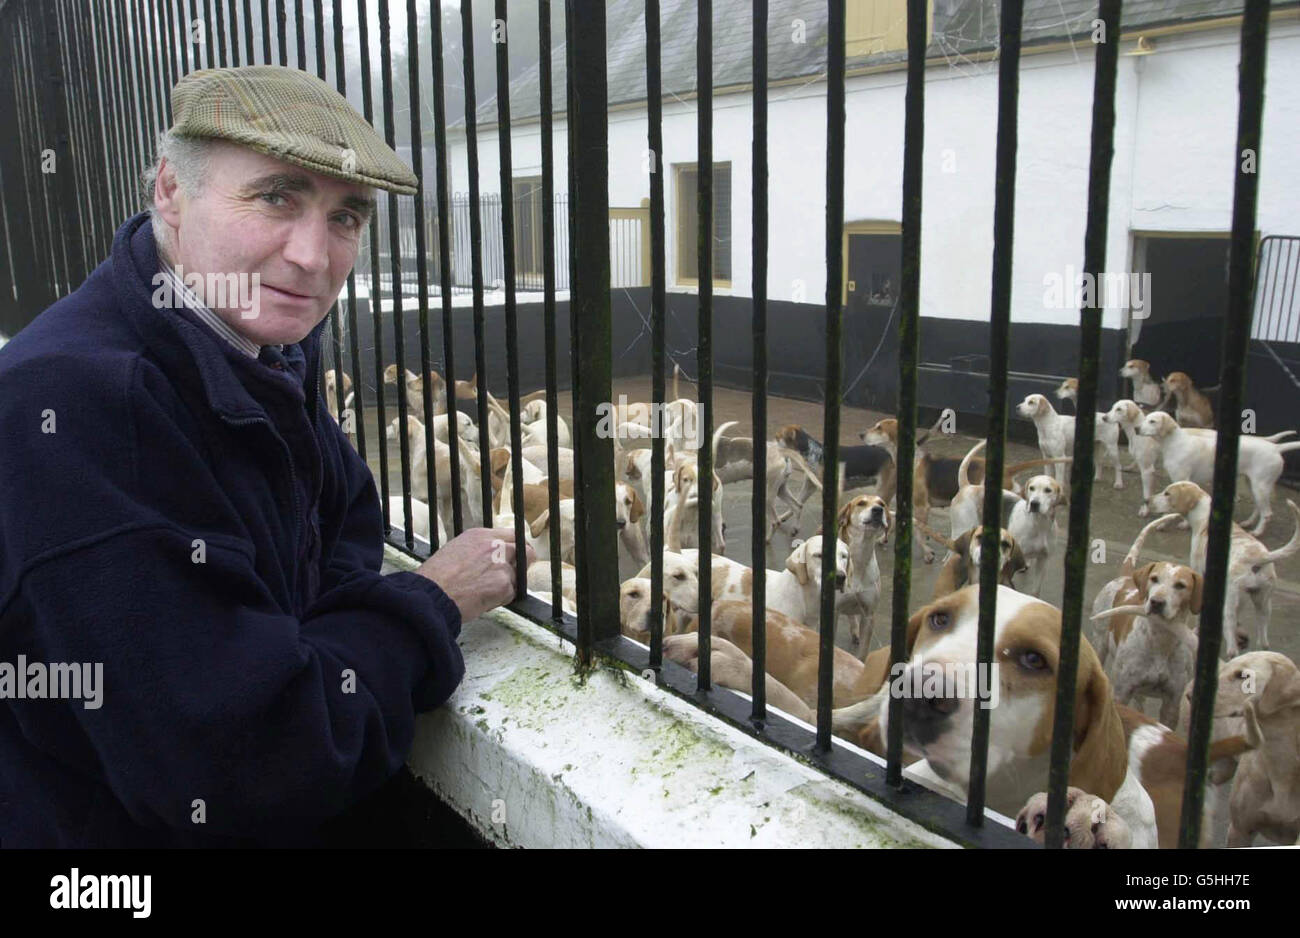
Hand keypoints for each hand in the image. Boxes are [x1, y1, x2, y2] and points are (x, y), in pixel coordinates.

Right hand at [415, 527, 534, 620]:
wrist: (430, 594)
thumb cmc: (436, 576)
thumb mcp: (456, 549)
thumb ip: (479, 549)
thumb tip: (492, 557)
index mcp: (482, 535)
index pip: (514, 536)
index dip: (516, 549)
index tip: (515, 558)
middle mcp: (495, 546)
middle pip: (526, 553)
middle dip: (521, 566)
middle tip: (507, 578)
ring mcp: (502, 565)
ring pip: (518, 577)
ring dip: (506, 586)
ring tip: (483, 592)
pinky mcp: (504, 585)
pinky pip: (511, 594)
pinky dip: (500, 600)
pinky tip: (481, 600)